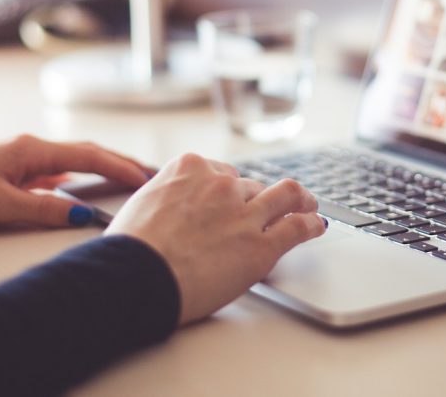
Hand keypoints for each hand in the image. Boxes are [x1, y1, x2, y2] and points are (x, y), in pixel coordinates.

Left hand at [0, 135, 149, 229]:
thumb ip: (44, 210)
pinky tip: (79, 186)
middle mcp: (28, 147)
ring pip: (71, 159)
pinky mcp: (9, 168)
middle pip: (86, 151)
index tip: (146, 178)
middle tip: (150, 173)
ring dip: (100, 167)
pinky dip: (76, 175)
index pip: (89, 155)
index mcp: (31, 149)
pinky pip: (53, 169)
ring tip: (126, 177)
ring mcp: (19, 156)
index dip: (120, 167)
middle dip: (120, 162)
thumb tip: (83, 215)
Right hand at [105, 152, 324, 324]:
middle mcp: (221, 184)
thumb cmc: (129, 249)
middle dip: (255, 201)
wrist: (135, 276)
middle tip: (262, 213)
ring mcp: (244, 213)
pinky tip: (316, 226)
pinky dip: (311, 224)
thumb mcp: (141, 204)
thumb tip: (168, 208)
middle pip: (250, 187)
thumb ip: (165, 198)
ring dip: (298, 200)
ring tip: (307, 205)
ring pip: (284, 196)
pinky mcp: (261, 245)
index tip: (234, 197)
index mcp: (190, 168)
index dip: (229, 189)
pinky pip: (297, 227)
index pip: (222, 172)